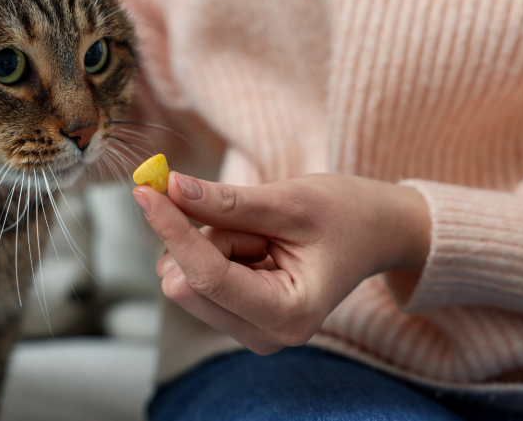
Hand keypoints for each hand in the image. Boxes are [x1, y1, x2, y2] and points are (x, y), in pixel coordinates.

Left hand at [133, 173, 430, 354]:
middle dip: (204, 238)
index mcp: (287, 314)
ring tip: (262, 232)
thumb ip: (227, 201)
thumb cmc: (347, 215)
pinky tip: (255, 243)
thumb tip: (169, 187)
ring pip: (186, 277)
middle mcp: (264, 335)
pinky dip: (215, 247)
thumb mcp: (290, 201)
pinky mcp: (237, 315)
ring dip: (212, 240)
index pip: (206, 276)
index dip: (172, 229)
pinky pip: (197, 275)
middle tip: (249, 217)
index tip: (145, 190)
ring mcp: (249, 329)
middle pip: (186, 282)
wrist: (377, 231)